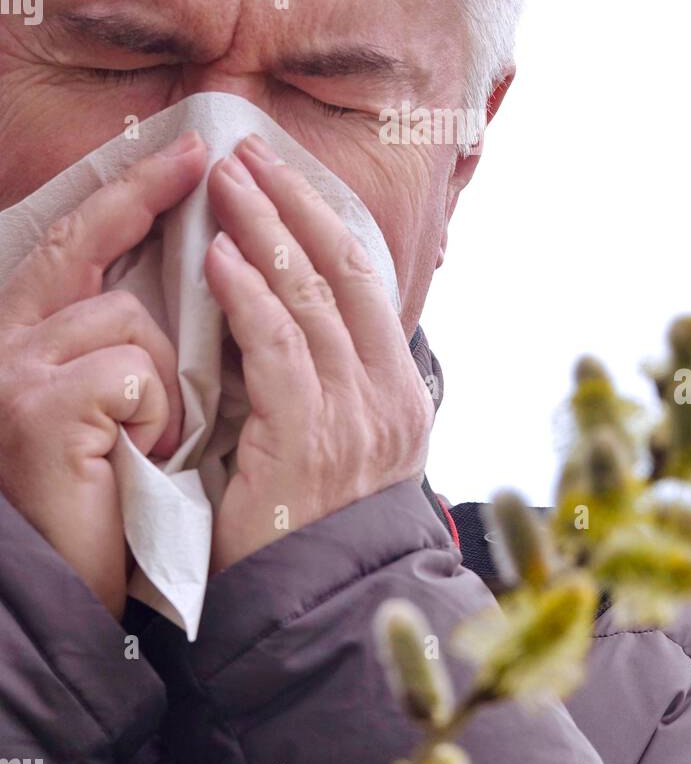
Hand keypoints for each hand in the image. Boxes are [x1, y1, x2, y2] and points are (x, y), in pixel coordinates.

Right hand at [0, 131, 206, 616]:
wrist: (59, 594)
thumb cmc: (100, 496)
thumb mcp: (114, 402)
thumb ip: (128, 337)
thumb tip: (200, 267)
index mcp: (24, 337)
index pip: (73, 241)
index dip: (125, 192)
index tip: (184, 152)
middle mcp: (2, 343)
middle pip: (80, 243)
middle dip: (143, 192)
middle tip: (201, 154)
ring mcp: (12, 374)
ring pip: (127, 318)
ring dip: (161, 378)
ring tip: (148, 436)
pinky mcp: (37, 411)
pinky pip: (132, 371)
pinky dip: (154, 412)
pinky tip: (140, 453)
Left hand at [203, 133, 433, 572]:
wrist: (323, 613)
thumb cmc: (317, 529)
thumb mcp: (344, 448)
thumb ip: (331, 382)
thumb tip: (296, 317)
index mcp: (398, 389)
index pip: (367, 278)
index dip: (324, 216)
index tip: (283, 173)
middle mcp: (388, 391)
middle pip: (347, 268)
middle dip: (296, 201)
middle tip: (250, 150)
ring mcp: (356, 414)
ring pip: (314, 295)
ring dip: (268, 230)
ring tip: (227, 183)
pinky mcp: (311, 439)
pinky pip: (280, 348)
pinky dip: (250, 296)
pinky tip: (220, 258)